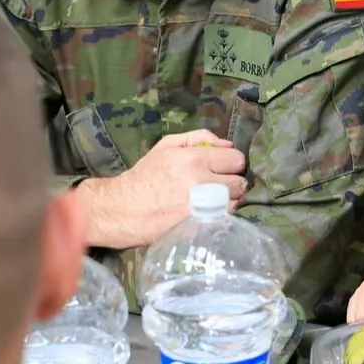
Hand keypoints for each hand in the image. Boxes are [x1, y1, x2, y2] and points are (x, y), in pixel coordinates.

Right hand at [79, 130, 247, 248]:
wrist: (123, 209)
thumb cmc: (146, 175)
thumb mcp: (167, 145)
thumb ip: (200, 138)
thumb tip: (229, 144)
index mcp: (194, 159)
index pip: (236, 159)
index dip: (231, 162)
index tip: (223, 167)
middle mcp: (201, 182)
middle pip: (240, 182)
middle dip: (232, 181)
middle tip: (218, 184)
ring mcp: (201, 207)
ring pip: (236, 201)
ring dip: (228, 199)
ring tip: (213, 199)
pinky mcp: (199, 225)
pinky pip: (225, 217)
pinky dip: (222, 214)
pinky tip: (208, 211)